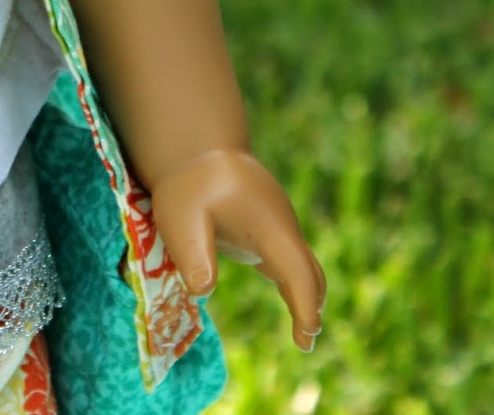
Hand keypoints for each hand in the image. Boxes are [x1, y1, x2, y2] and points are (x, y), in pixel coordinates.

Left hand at [148, 148, 326, 351]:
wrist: (199, 151)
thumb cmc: (190, 185)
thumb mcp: (182, 217)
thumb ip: (193, 251)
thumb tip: (204, 290)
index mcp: (270, 227)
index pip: (298, 271)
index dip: (305, 304)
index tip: (307, 334)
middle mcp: (283, 228)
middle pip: (309, 272)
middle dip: (311, 304)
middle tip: (306, 342)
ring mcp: (278, 228)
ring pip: (302, 266)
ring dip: (306, 295)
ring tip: (303, 333)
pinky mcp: (267, 230)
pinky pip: (288, 260)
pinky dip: (294, 284)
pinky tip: (292, 301)